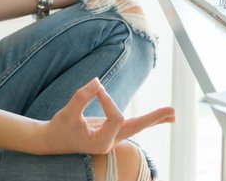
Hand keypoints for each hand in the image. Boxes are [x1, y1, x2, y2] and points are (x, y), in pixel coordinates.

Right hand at [38, 78, 174, 154]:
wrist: (51, 142)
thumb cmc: (59, 128)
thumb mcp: (66, 113)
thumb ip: (81, 97)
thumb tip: (98, 81)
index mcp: (101, 143)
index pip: (115, 117)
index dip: (108, 100)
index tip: (96, 89)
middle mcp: (110, 142)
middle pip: (136, 128)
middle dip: (154, 119)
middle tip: (174, 112)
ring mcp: (111, 138)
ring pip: (136, 127)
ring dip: (154, 119)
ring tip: (172, 114)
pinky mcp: (110, 131)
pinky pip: (131, 125)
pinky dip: (145, 121)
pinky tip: (158, 118)